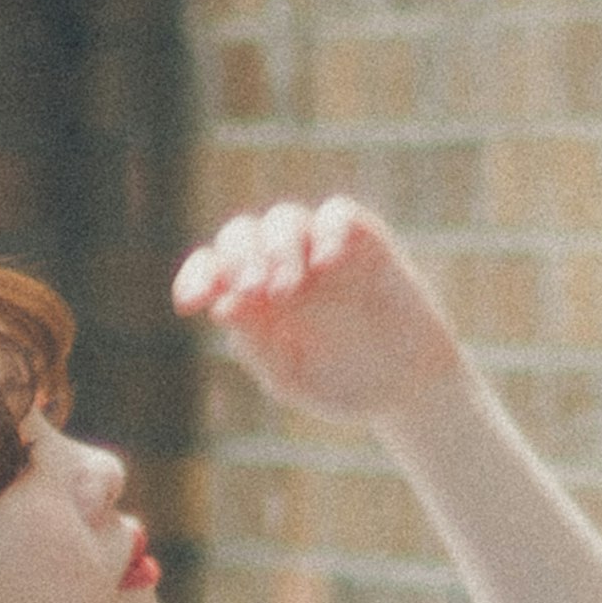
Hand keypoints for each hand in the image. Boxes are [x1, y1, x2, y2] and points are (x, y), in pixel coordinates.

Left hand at [172, 197, 461, 427]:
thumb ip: (257, 346)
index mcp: (253, 296)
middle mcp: (282, 265)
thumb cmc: (342, 385)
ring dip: (278, 247)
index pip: (212, 268)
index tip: (192, 303)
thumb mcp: (292, 378)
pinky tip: (326, 263)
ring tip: (286, 289)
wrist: (409, 388)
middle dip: (239, 258)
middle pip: (242, 233)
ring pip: (284, 218)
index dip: (197, 277)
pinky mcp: (365, 241)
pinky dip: (328, 230)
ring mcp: (322, 249)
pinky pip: (338, 214)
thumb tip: (222, 307)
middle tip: (253, 290)